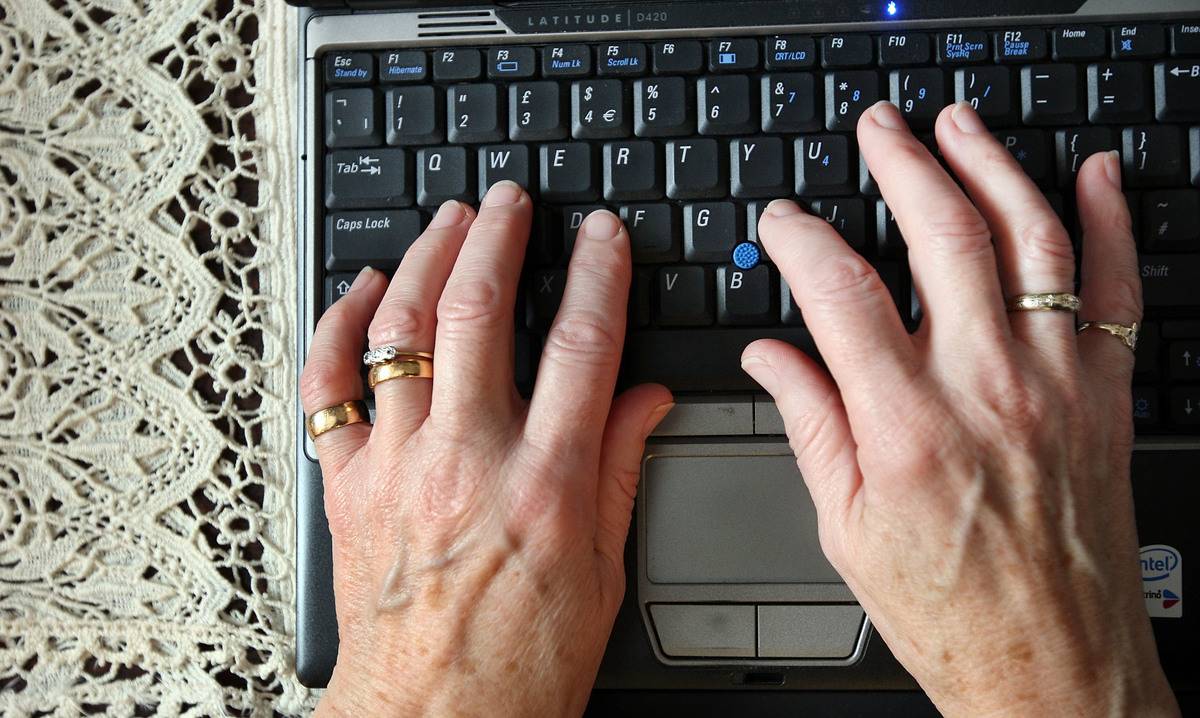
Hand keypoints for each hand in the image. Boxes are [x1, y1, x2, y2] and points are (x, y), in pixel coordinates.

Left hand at [300, 183, 671, 716]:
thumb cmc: (519, 667)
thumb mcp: (603, 573)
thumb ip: (620, 470)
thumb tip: (647, 398)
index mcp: (545, 484)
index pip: (582, 346)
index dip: (597, 274)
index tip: (602, 235)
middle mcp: (468, 462)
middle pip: (479, 313)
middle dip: (498, 237)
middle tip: (512, 201)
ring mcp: (398, 468)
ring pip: (401, 332)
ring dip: (425, 260)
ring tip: (448, 220)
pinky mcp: (348, 486)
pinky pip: (328, 388)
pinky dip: (338, 328)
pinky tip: (359, 290)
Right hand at [742, 101, 1178, 716]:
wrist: (1056, 668)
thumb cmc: (953, 610)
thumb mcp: (848, 529)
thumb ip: (810, 425)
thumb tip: (770, 357)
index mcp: (906, 428)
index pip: (840, 291)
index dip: (803, 238)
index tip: (784, 222)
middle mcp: (986, 390)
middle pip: (942, 237)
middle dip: (904, 163)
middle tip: (879, 128)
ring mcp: (1056, 384)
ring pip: (1029, 240)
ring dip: (992, 165)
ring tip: (959, 124)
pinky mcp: (1105, 394)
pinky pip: (1116, 286)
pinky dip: (1108, 220)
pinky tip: (1093, 176)